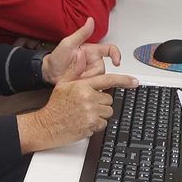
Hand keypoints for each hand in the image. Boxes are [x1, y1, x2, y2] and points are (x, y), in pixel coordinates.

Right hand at [19, 69, 137, 152]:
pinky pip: (103, 123)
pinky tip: (84, 122)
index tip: (134, 82)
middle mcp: (88, 98)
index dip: (124, 80)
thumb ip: (74, 70)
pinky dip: (96, 125)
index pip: (109, 80)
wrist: (47, 125)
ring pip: (107, 112)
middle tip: (86, 106)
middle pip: (108, 99)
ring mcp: (90, 112)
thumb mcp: (62, 84)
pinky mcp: (91, 124)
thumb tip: (80, 57)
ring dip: (99, 114)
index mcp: (83, 86)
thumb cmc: (55, 106)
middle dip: (100, 103)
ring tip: (84, 114)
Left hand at [43, 17, 121, 82]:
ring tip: (75, 76)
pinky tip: (76, 82)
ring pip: (98, 78)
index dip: (116, 55)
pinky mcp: (87, 83)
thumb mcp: (68, 43)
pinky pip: (92, 86)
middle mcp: (93, 62)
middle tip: (78, 70)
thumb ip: (81, 33)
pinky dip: (85, 86)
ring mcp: (90, 73)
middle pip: (103, 68)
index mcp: (92, 51)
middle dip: (92, 72)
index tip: (116, 62)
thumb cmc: (57, 57)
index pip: (110, 50)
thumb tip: (90, 20)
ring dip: (87, 79)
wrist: (49, 72)